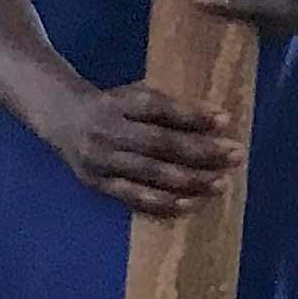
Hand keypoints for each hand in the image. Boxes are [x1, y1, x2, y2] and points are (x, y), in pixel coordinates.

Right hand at [44, 82, 241, 216]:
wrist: (62, 119)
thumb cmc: (113, 107)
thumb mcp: (134, 95)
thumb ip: (169, 107)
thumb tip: (217, 121)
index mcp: (117, 103)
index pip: (156, 108)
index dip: (190, 115)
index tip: (225, 120)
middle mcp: (106, 131)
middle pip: (157, 143)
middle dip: (200, 151)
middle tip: (235, 155)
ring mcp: (100, 160)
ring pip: (150, 173)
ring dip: (190, 180)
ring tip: (221, 183)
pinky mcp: (97, 183)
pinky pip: (135, 197)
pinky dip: (165, 202)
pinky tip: (191, 203)